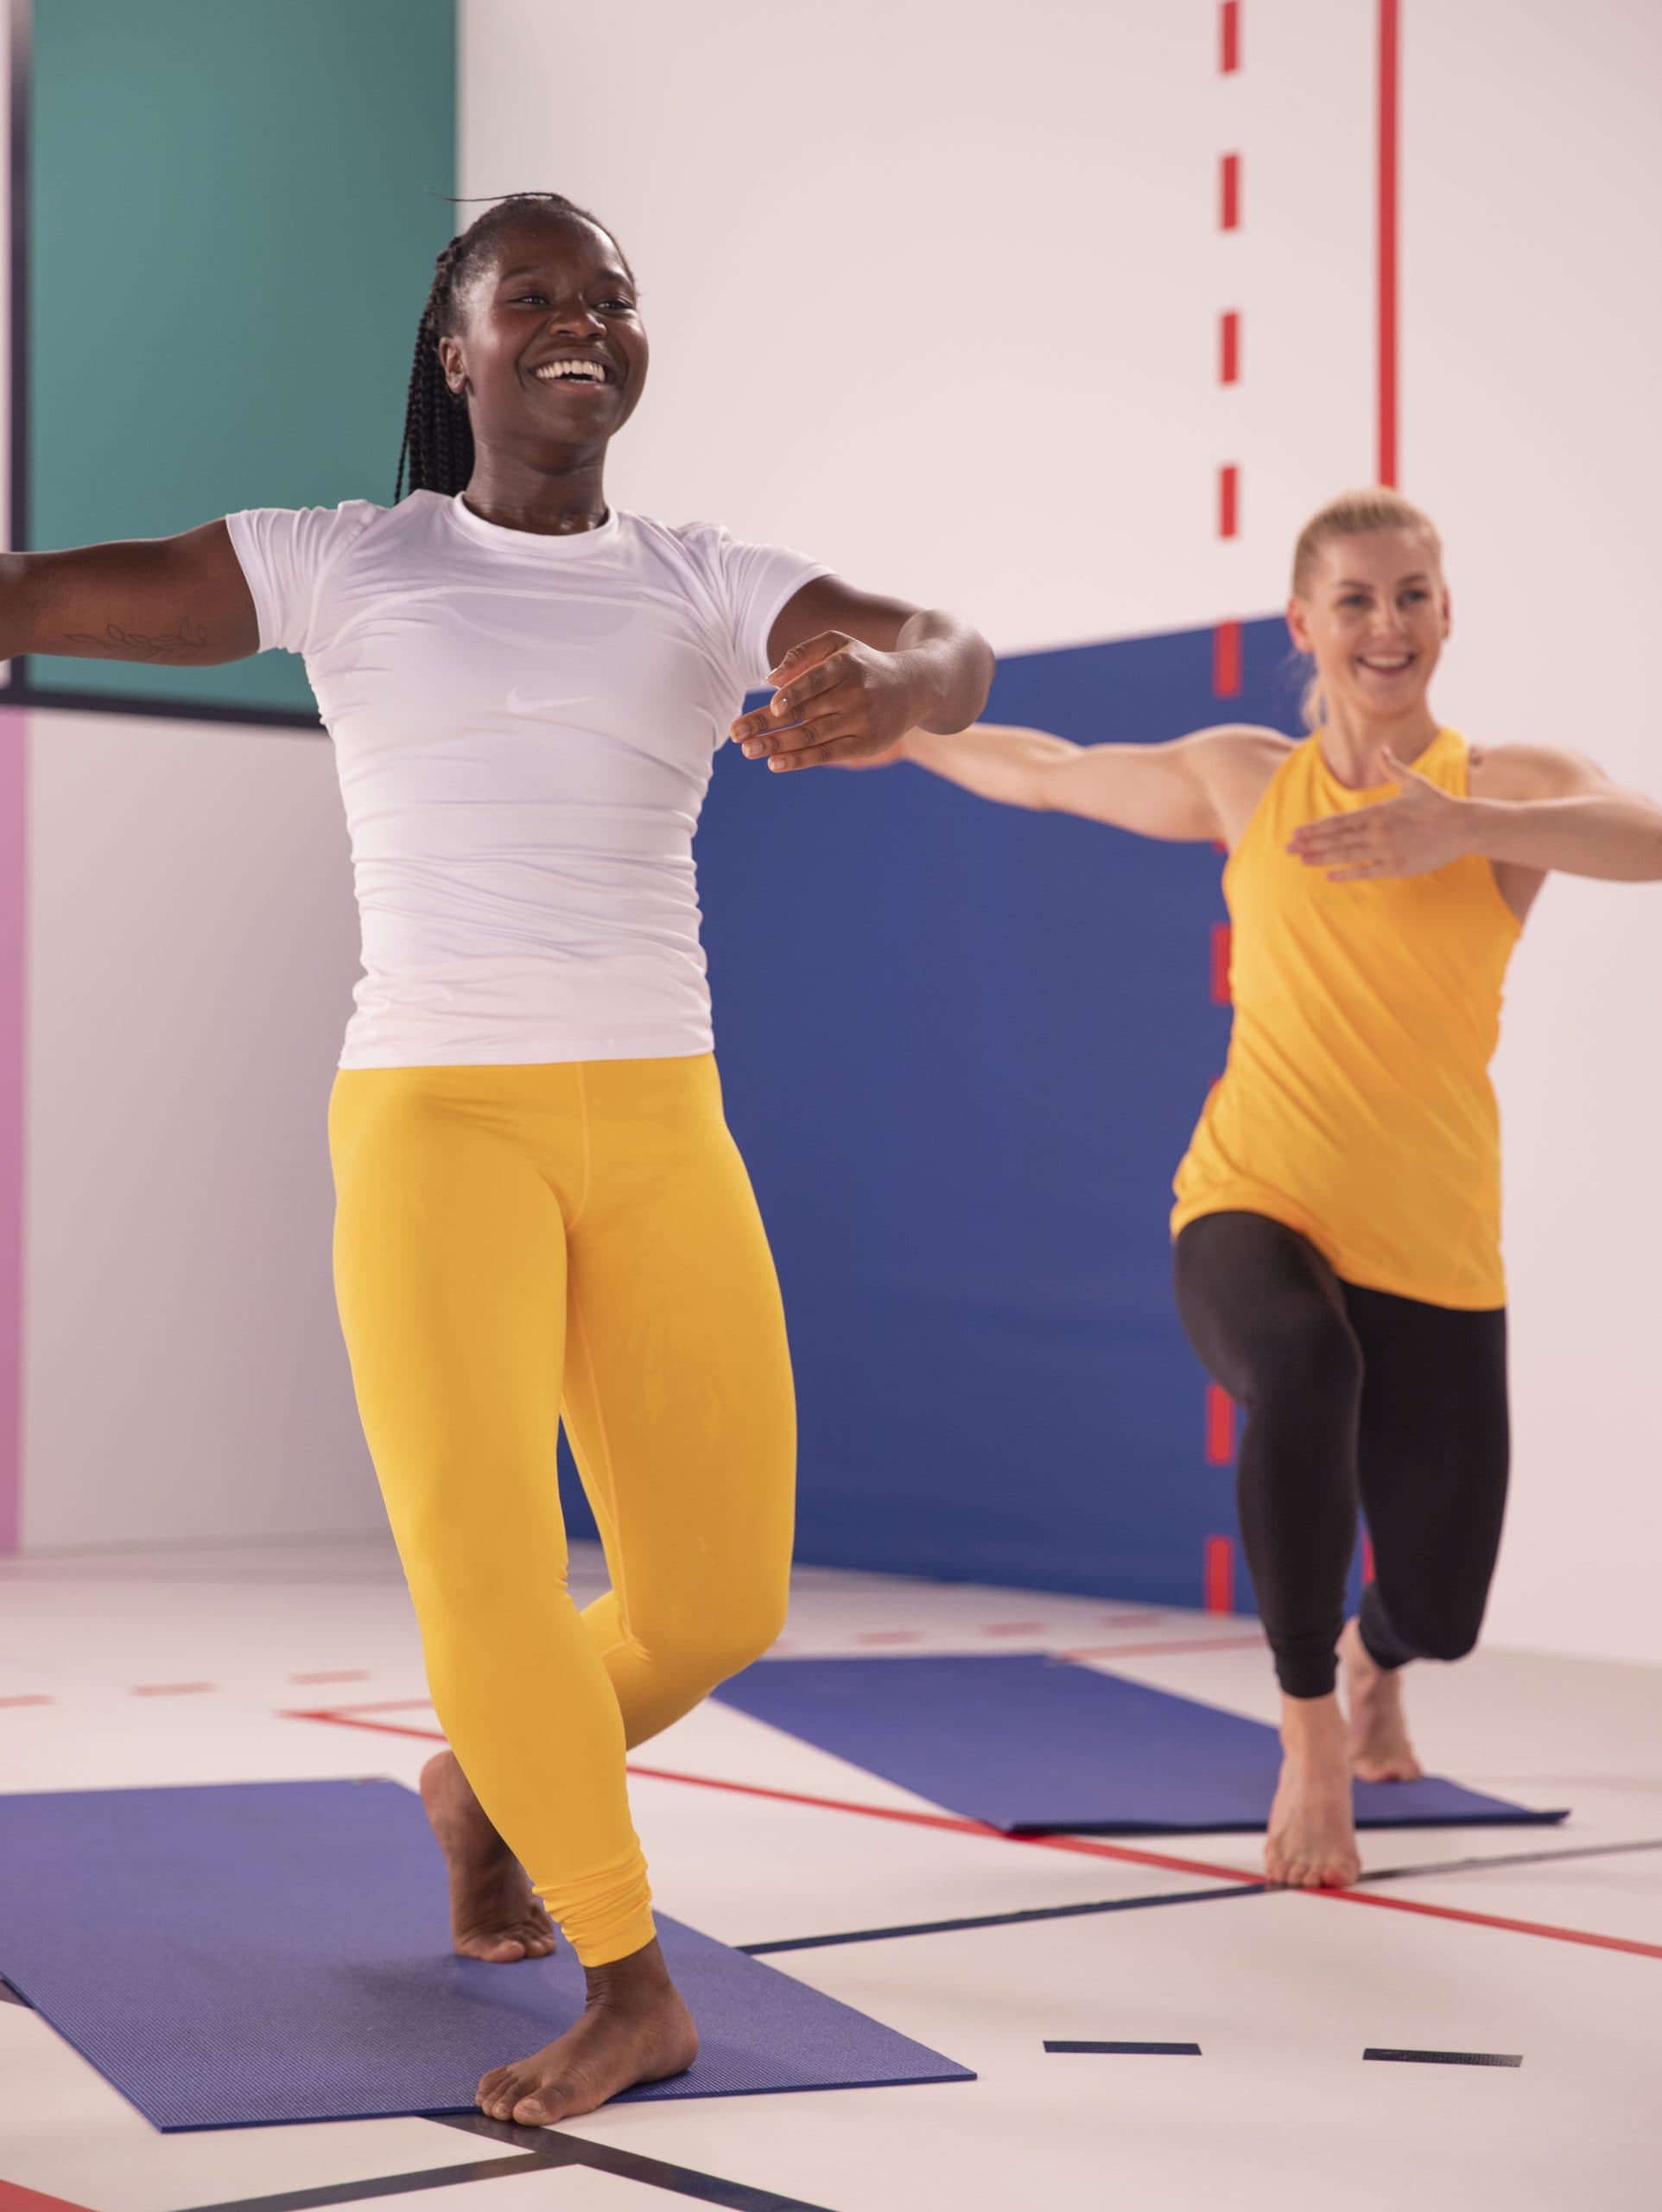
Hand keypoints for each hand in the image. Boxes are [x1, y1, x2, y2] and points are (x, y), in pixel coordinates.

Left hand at [728, 632, 929, 771]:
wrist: (916, 686)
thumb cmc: (865, 664)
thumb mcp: (840, 646)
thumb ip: (804, 655)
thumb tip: (769, 679)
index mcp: (847, 666)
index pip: (816, 680)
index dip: (795, 693)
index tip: (772, 706)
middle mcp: (856, 694)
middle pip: (805, 713)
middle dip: (767, 724)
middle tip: (736, 733)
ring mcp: (862, 721)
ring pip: (813, 736)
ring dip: (777, 745)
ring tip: (748, 750)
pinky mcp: (866, 744)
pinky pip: (828, 754)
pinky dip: (800, 760)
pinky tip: (775, 763)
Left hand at [1287, 749, 1474, 879]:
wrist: (1464, 826)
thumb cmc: (1438, 803)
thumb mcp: (1414, 782)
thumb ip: (1393, 768)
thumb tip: (1382, 751)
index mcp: (1378, 811)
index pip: (1338, 820)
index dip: (1315, 828)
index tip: (1296, 832)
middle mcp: (1378, 831)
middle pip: (1336, 839)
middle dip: (1310, 844)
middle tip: (1287, 849)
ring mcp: (1387, 850)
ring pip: (1346, 856)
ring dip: (1322, 858)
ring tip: (1301, 861)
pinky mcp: (1397, 867)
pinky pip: (1366, 871)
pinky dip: (1347, 874)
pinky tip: (1329, 875)